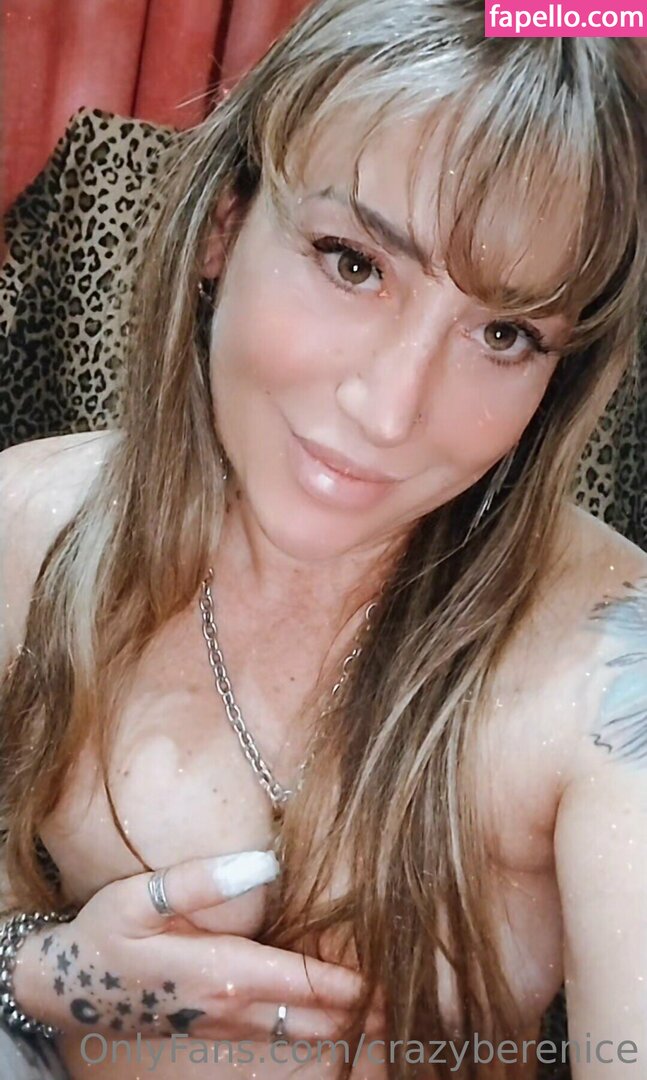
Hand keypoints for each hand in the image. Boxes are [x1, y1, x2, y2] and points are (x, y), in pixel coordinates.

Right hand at [13, 850, 383, 1044]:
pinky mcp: (217, 1028)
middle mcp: (234, 1007)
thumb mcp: (141, 898)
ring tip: (396, 1013)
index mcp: (225, 972)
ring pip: (304, 1034)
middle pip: (318, 1017)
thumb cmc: (106, 935)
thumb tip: (265, 861)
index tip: (405, 975)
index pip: (309, 981)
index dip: (359, 983)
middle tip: (422, 1000)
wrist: (67, 988)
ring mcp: (226, 1025)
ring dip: (349, 1025)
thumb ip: (203, 880)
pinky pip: (281, 1037)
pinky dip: (318, 1031)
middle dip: (369, 1012)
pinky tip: (338, 1022)